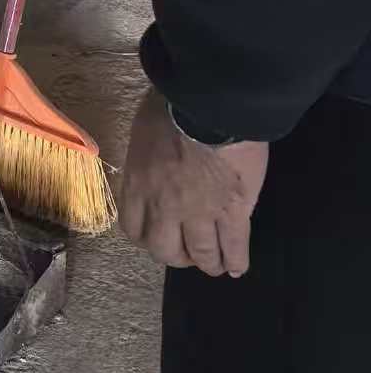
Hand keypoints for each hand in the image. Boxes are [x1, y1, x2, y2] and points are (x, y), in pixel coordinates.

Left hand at [120, 86, 268, 276]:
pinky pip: (234, 245)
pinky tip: (239, 266)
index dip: (146, 237)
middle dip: (176, 256)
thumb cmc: (173, 105)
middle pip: (164, 249)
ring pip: (202, 253)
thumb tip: (155, 145)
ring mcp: (200, 214)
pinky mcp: (233, 213)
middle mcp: (164, 207)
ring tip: (216, 265)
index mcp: (139, 184)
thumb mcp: (146, 126)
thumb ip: (148, 148)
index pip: (134, 227)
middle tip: (186, 254)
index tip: (156, 238)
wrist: (211, 107)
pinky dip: (237, 260)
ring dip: (208, 263)